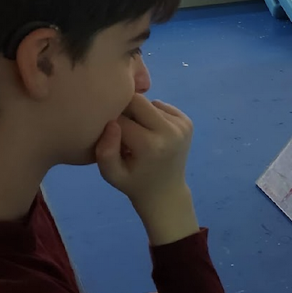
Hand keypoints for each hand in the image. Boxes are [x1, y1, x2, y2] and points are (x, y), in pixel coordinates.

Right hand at [94, 95, 198, 245]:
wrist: (166, 192)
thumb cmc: (134, 183)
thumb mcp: (111, 174)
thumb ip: (105, 151)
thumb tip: (111, 122)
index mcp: (150, 145)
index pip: (121, 119)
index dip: (110, 124)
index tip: (111, 138)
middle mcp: (170, 131)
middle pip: (138, 101)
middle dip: (125, 110)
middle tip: (122, 129)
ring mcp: (182, 125)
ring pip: (149, 103)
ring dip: (139, 114)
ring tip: (137, 135)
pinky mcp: (187, 121)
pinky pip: (161, 106)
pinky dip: (152, 115)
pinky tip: (151, 133)